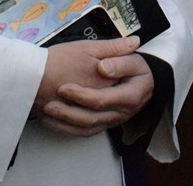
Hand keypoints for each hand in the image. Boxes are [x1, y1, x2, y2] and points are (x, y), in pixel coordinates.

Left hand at [35, 35, 153, 136]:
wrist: (145, 84)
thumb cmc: (137, 70)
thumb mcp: (134, 60)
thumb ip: (119, 60)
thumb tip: (103, 67)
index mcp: (129, 96)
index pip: (102, 100)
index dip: (82, 95)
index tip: (64, 88)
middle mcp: (121, 113)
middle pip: (92, 118)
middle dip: (68, 112)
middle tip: (49, 103)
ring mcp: (112, 121)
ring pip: (86, 128)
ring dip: (64, 123)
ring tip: (47, 112)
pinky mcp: (103, 124)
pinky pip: (84, 132)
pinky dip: (67, 128)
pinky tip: (53, 121)